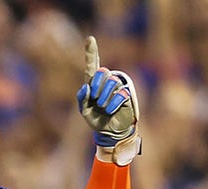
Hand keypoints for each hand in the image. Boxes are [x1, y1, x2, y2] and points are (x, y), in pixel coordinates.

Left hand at [77, 36, 140, 164]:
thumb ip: (81, 99)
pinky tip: (109, 110)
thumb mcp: (84, 111)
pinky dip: (113, 103)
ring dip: (104, 97)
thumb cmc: (95, 119)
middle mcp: (106, 82)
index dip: (91, 52)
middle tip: (95, 98)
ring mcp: (117, 87)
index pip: (92, 65)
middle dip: (97, 85)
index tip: (90, 39)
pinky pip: (120, 93)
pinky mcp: (126, 94)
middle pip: (102, 72)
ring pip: (112, 82)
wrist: (109, 131)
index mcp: (93, 83)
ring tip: (102, 107)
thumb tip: (86, 88)